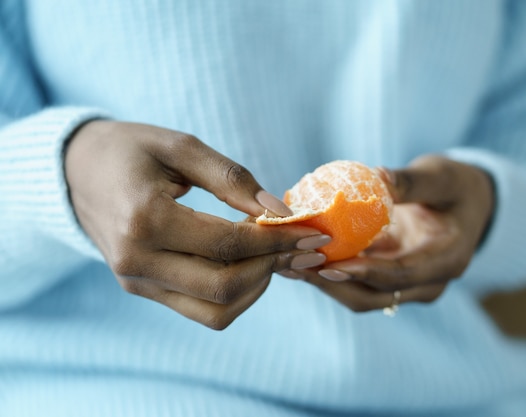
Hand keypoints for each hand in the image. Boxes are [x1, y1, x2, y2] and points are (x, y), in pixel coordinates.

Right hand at [65, 120, 328, 328]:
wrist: (76, 172)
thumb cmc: (130, 150)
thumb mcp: (181, 146)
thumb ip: (232, 178)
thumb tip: (280, 212)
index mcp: (144, 219)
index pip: (229, 243)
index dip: (278, 239)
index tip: (314, 232)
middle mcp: (136, 260)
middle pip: (225, 285)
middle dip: (274, 266)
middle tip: (300, 243)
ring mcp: (137, 282)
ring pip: (217, 309)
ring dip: (257, 286)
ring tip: (274, 252)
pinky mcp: (142, 289)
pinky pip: (201, 310)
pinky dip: (235, 294)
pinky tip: (249, 264)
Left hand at [289, 155, 493, 311]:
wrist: (467, 204)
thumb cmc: (457, 186)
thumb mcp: (441, 177)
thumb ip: (412, 181)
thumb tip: (378, 176)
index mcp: (447, 261)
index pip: (401, 275)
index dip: (364, 272)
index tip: (329, 264)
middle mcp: (427, 283)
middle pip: (373, 295)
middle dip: (331, 283)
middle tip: (293, 263)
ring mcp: (407, 286)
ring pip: (360, 294)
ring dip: (323, 281)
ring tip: (285, 261)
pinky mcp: (390, 279)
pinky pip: (357, 281)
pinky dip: (329, 270)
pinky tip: (298, 253)